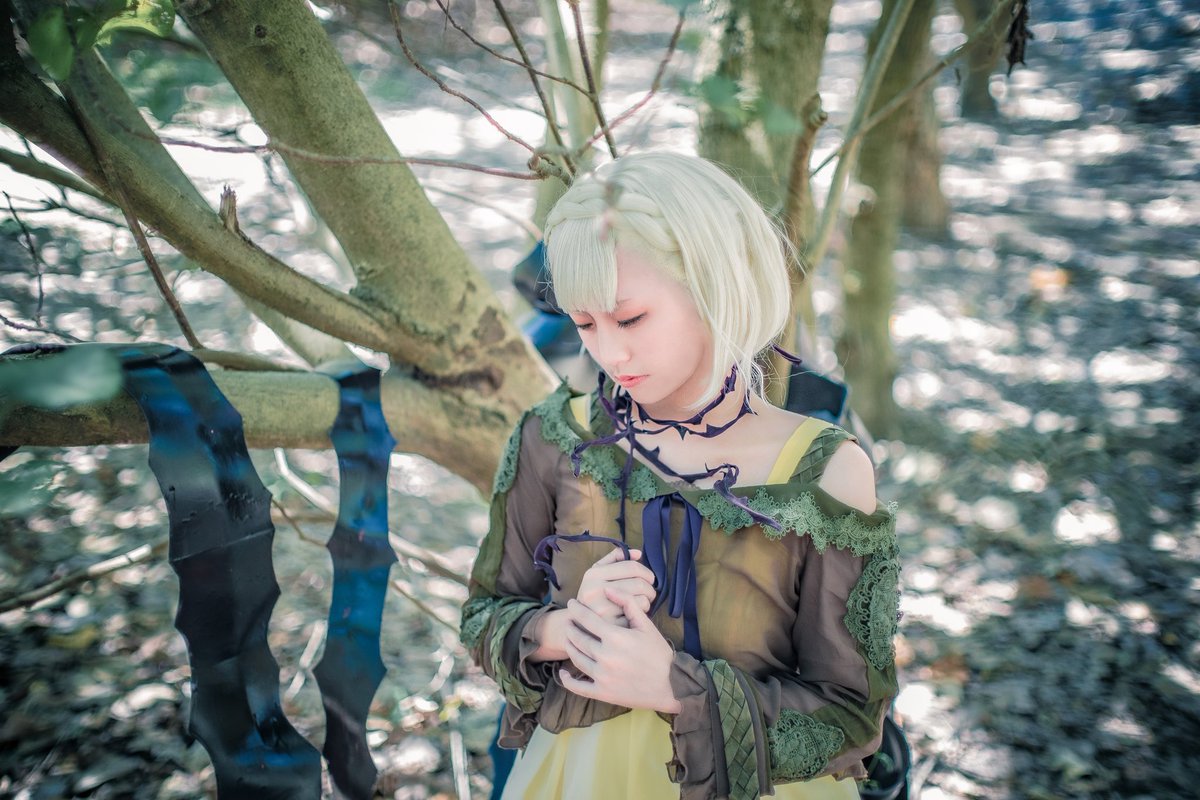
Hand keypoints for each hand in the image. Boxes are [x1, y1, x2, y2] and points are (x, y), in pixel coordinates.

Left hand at [560, 588, 680, 713]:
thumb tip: (608, 589)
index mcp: (615, 637)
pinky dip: (568, 680)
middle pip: (578, 638)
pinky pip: (578, 687)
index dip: (577, 610)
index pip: (588, 619)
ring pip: (576, 658)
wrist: (670, 685)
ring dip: (569, 646)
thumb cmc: (658, 654)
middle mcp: (605, 656)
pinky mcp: (602, 692)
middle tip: (567, 621)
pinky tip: (563, 673)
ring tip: (568, 638)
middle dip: (570, 627)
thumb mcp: (647, 625)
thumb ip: (628, 604)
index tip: (571, 604)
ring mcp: (601, 676)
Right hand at [576, 547, 655, 627]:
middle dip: (650, 588)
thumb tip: (638, 553)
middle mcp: (595, 590)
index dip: (646, 572)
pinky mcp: (611, 625)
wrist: (580, 623)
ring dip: (647, 601)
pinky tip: (636, 613)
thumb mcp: (597, 574)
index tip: (649, 578)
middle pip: (639, 583)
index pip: (631, 567)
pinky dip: (642, 613)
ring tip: (643, 602)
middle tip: (649, 592)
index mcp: (593, 574)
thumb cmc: (594, 595)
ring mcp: (602, 609)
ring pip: (642, 599)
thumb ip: (616, 559)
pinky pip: (638, 615)